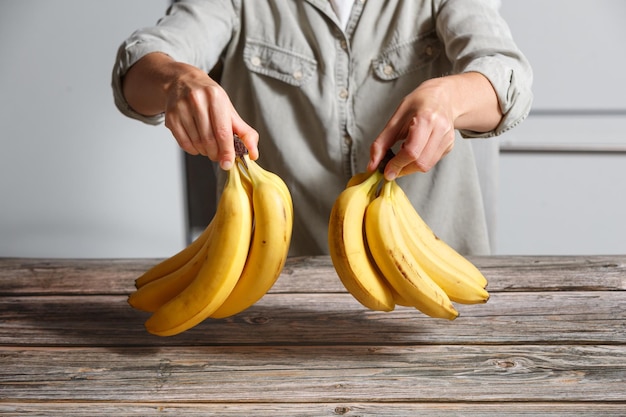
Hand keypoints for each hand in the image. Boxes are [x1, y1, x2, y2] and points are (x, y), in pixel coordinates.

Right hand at [122, 53, 257, 169]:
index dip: (226, 151)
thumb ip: (245, 133)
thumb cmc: (210, 99)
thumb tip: (254, 153)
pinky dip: (193, 150)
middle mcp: (197, 100)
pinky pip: (184, 143)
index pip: (222, 132)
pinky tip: (198, 144)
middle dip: (216, 153)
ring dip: (205, 152)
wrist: (184, 82)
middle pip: (209, 140)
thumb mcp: (230, 111)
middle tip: (219, 155)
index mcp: (216, 97)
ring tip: (209, 147)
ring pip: (196, 143)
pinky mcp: (171, 116)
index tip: (228, 163)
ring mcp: (181, 108)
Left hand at [367, 73, 501, 179]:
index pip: (411, 151)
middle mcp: (441, 129)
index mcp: (426, 119)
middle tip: (391, 167)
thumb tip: (371, 166)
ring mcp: (447, 138)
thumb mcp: (395, 119)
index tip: (385, 171)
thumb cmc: (417, 104)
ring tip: (402, 156)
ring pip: (427, 165)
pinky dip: (418, 162)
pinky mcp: (449, 145)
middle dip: (402, 169)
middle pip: (420, 162)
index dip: (396, 164)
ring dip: (410, 167)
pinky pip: (432, 162)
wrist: (441, 96)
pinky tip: (414, 151)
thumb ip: (381, 143)